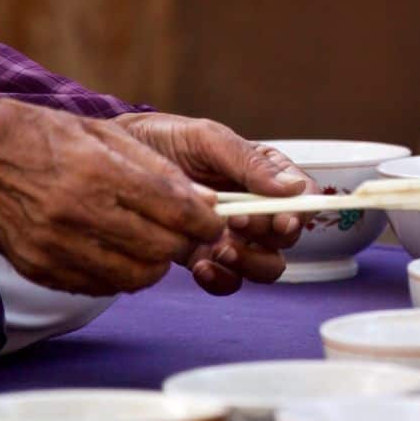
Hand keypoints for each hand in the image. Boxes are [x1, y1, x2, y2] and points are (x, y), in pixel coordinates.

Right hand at [0, 99, 224, 295]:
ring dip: (152, 265)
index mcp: (98, 172)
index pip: (174, 210)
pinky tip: (114, 252)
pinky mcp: (41, 268)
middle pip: (159, 250)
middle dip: (181, 244)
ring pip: (134, 278)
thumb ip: (158, 169)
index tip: (212, 221)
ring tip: (149, 244)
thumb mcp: (104, 135)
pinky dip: (118, 275)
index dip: (204, 221)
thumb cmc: (43, 137)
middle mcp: (77, 213)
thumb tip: (205, 200)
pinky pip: (100, 287)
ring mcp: (56, 246)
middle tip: (181, 232)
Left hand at [113, 113, 316, 293]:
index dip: (301, 211)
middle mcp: (254, 208)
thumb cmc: (164, 140)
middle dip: (268, 237)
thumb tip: (291, 188)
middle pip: (286, 238)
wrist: (117, 159)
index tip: (281, 218)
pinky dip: (221, 279)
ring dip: (249, 262)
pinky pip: (229, 281)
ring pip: (265, 266)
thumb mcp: (206, 138)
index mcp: (263, 174)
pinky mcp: (204, 257)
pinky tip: (200, 265)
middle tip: (237, 222)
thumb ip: (248, 161)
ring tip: (219, 247)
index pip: (302, 196)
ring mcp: (231, 235)